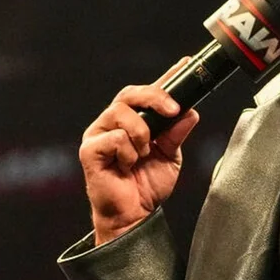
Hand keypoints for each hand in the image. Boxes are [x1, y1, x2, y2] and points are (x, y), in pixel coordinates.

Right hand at [78, 57, 199, 244]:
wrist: (134, 215)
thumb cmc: (147, 186)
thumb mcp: (171, 156)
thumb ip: (177, 133)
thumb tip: (190, 112)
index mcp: (133, 121)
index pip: (148, 93)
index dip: (166, 78)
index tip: (186, 64)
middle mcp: (113, 122)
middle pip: (131, 94)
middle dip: (155, 97)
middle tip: (173, 110)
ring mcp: (98, 134)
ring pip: (122, 113)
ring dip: (142, 134)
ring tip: (142, 155)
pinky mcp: (89, 150)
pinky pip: (114, 138)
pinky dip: (128, 153)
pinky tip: (125, 166)